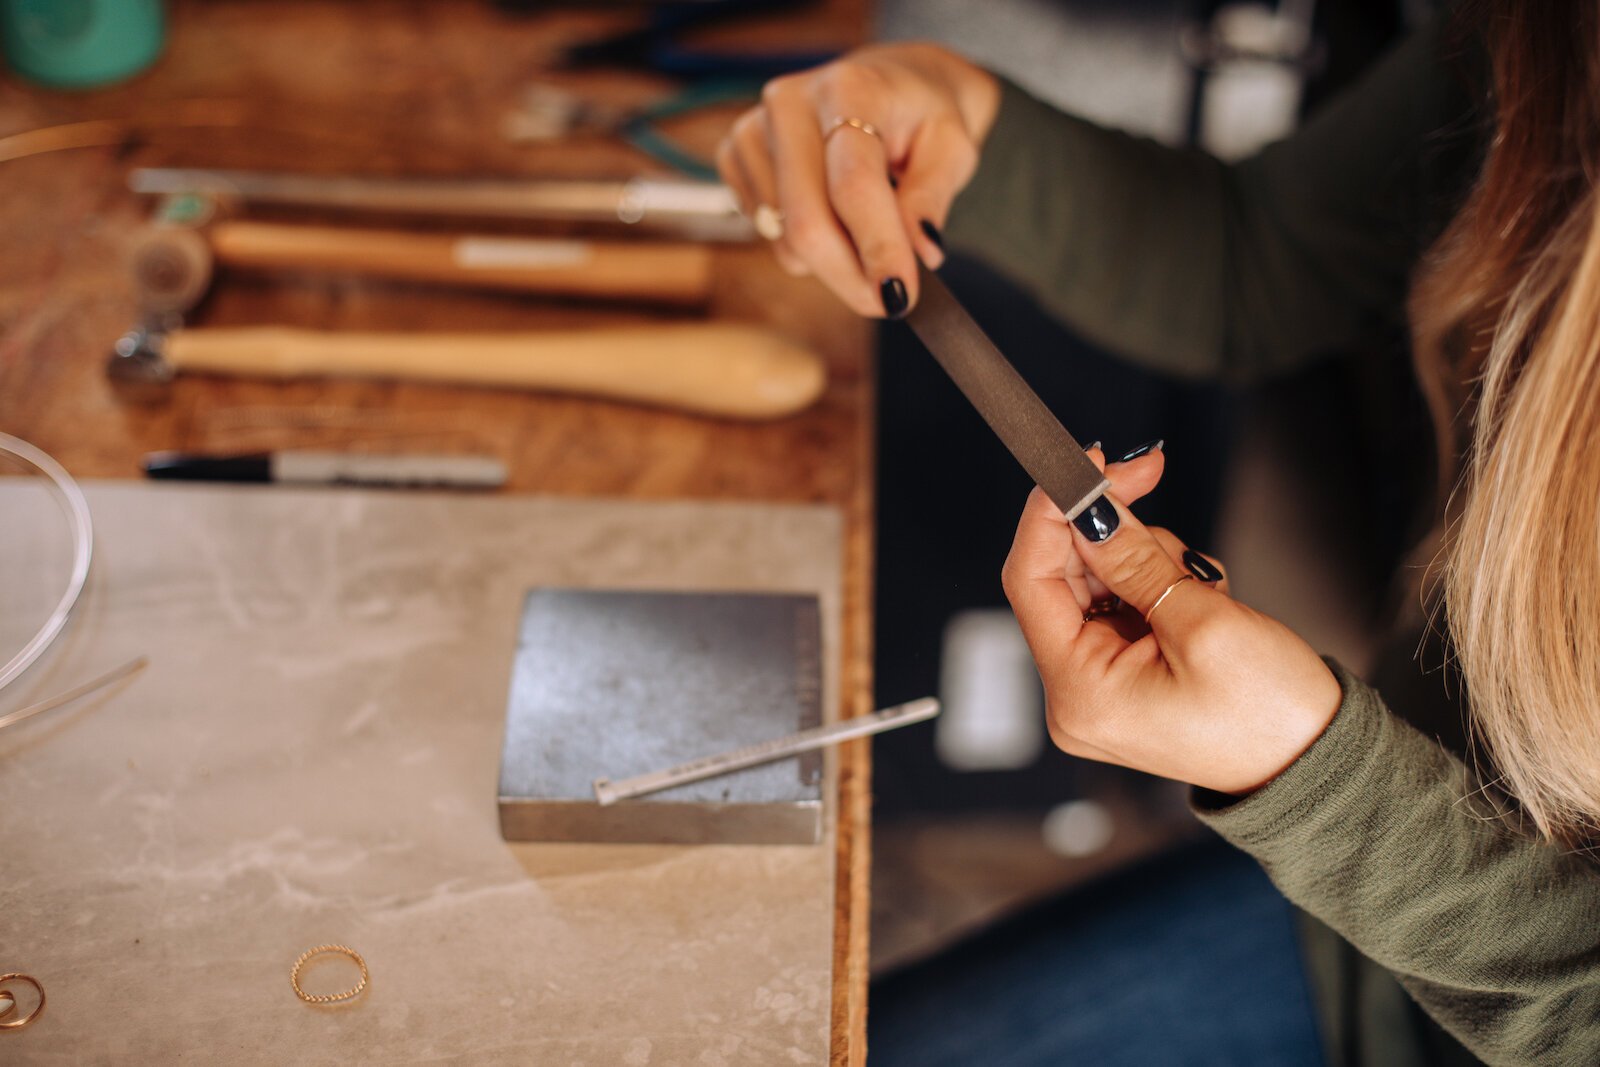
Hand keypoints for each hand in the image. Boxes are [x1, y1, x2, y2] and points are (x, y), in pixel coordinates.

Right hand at [715, 44, 999, 317]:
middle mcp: (790, 104)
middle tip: (888, 301)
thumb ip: (933, 197)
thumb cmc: (922, 118)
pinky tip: (829, 211)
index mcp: (850, 90)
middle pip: (807, 224)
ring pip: (787, 240)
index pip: (854, 185)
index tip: (899, 296)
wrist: (886, 86)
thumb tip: (923, 252)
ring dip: (834, 262)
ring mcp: (753, 129)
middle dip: (850, 277)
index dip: (877, 248)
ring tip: (866, 231)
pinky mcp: (735, 156)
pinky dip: (804, 244)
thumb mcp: (951, 148)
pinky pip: (768, 234)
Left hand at [1001, 454, 1341, 794]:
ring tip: (1202, 582)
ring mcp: (1102, 684)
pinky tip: (1202, 596)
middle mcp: (1076, 693)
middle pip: (1062, 574)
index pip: (1030, 579)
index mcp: (1078, 691)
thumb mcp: (1202, 621)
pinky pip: (1124, 601)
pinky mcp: (1130, 673)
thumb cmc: (1271, 713)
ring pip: (1098, 579)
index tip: (1086, 461)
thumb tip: (1087, 507)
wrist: (1320, 763)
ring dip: (1147, 555)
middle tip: (1149, 470)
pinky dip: (1160, 580)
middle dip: (1108, 524)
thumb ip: (1133, 559)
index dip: (1050, 512)